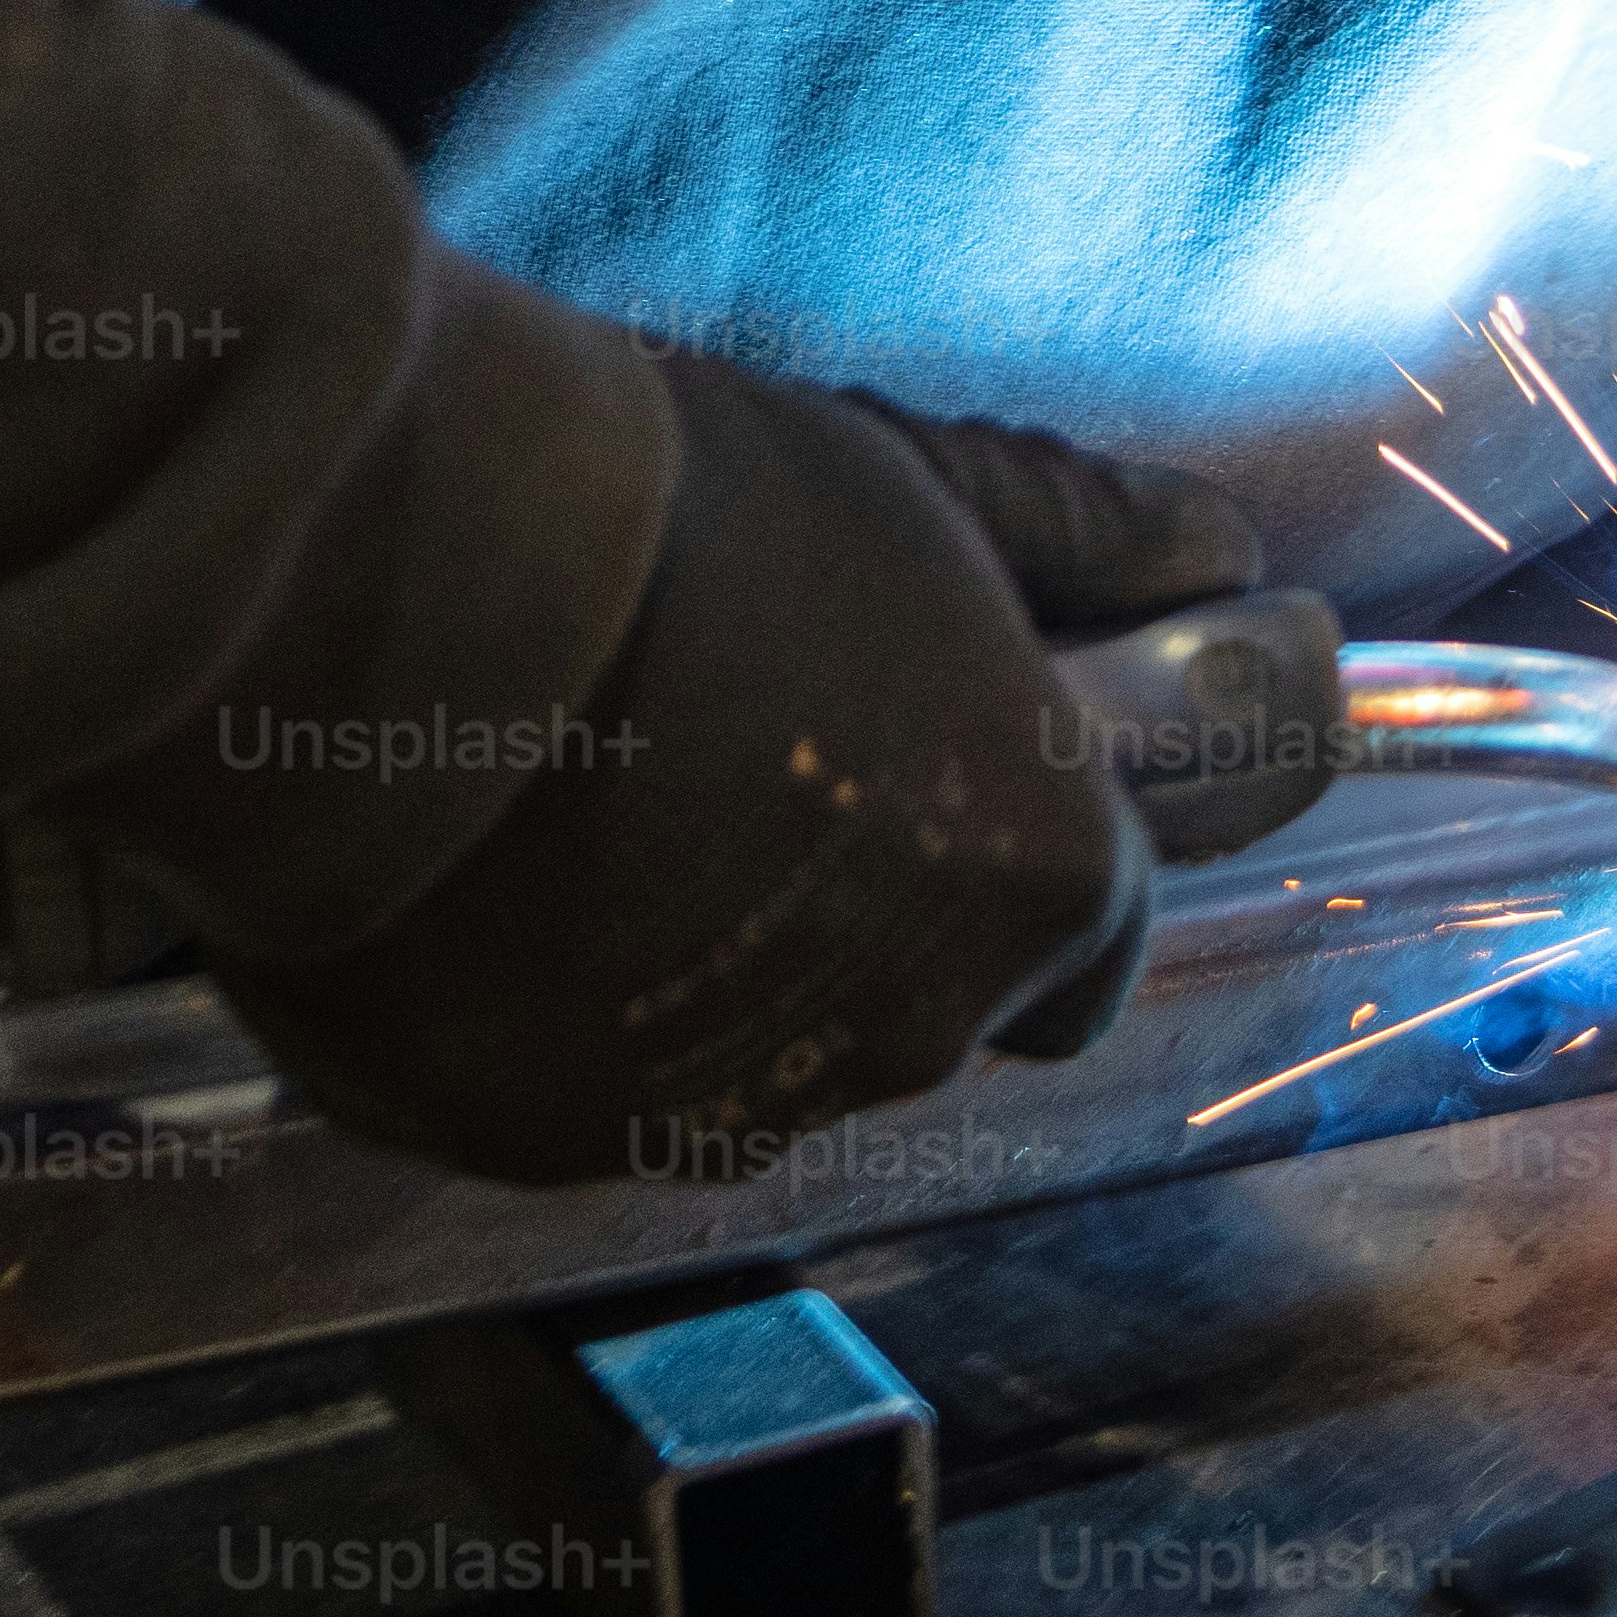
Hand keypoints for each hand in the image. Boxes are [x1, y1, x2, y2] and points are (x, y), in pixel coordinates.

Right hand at [190, 360, 1254, 1185]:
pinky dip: (559, 997)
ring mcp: (721, 1108)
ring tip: (591, 789)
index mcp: (1043, 876)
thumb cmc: (673, 510)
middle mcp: (911, 1029)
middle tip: (740, 750)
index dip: (1019, 840)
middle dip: (864, 907)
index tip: (936, 757)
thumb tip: (1222, 555)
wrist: (393, 576)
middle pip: (928, 1004)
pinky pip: (584, 1081)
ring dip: (710, 960)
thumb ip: (1079, 539)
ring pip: (752, 1061)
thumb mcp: (902, 479)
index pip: (1099, 930)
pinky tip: (491, 860)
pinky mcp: (540, 1137)